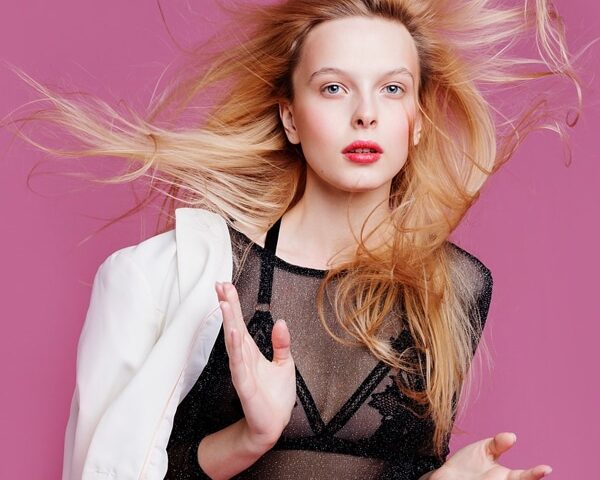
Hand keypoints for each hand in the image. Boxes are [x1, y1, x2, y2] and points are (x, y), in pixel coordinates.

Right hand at [215, 281, 296, 449]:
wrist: (273, 424)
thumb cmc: (275, 396)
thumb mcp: (284, 363)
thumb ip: (281, 342)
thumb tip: (281, 321)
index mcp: (250, 351)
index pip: (239, 322)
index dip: (233, 303)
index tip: (225, 285)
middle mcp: (243, 358)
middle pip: (233, 326)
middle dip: (227, 305)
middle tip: (219, 284)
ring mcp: (242, 370)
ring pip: (233, 342)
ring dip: (228, 322)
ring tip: (223, 302)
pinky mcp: (245, 385)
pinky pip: (239, 364)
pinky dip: (235, 348)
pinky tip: (233, 333)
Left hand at [431, 432, 551, 479]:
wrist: (446, 477)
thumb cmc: (467, 465)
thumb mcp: (483, 450)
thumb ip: (497, 444)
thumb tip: (512, 436)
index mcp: (505, 476)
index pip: (523, 476)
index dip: (535, 473)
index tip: (546, 468)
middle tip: (539, 473)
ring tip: (500, 475)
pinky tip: (483, 478)